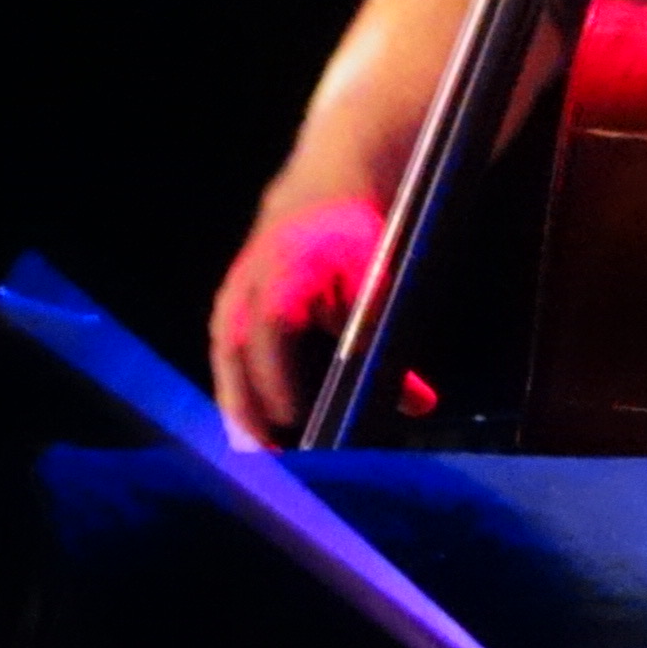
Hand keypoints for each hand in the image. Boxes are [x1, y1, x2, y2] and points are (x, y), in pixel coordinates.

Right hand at [206, 188, 380, 445]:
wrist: (323, 190)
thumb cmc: (355, 239)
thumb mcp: (379, 281)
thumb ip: (389, 344)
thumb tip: (420, 404)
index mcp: (288, 273)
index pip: (274, 329)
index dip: (278, 376)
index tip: (292, 418)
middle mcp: (250, 285)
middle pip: (236, 354)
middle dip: (248, 407)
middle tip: (266, 457)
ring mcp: (233, 295)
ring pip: (226, 359)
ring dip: (238, 407)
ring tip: (257, 454)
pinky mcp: (228, 307)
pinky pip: (228, 356)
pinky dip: (239, 391)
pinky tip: (253, 430)